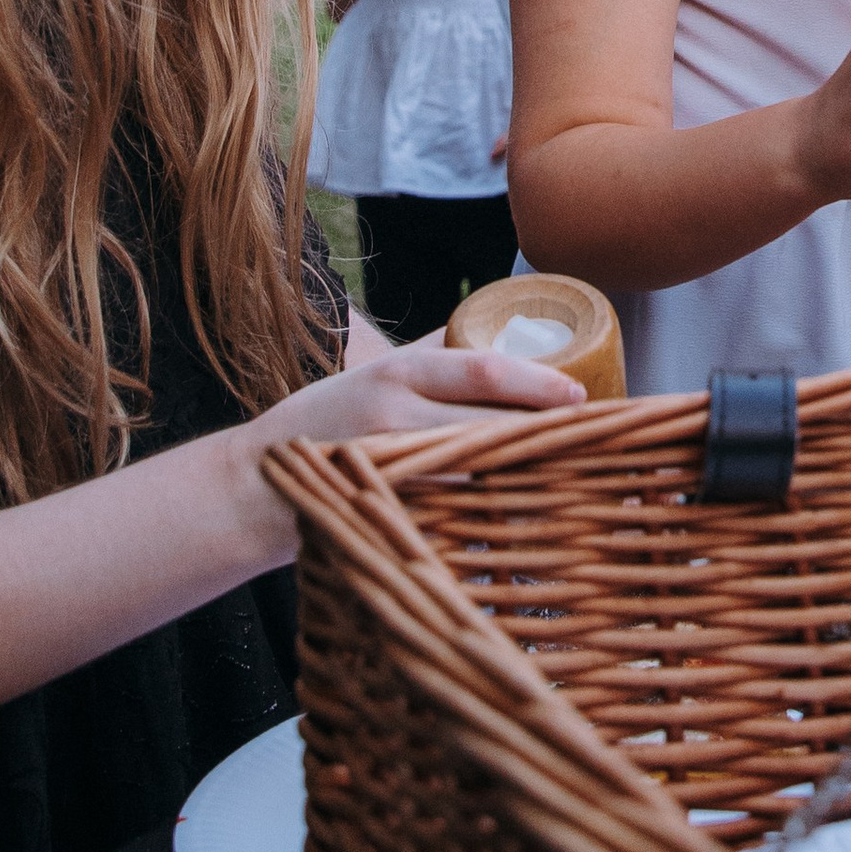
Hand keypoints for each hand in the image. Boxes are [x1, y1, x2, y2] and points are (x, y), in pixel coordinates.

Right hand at [226, 325, 588, 554]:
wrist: (256, 482)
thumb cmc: (326, 421)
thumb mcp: (376, 374)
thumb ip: (432, 358)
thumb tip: (501, 337)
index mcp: (398, 374)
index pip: (482, 371)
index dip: (537, 382)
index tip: (579, 393)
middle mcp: (393, 416)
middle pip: (489, 425)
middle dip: (544, 432)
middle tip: (594, 437)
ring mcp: (388, 466)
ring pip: (475, 470)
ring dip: (524, 473)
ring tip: (572, 473)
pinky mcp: (384, 508)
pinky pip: (450, 508)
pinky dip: (487, 509)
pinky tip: (519, 515)